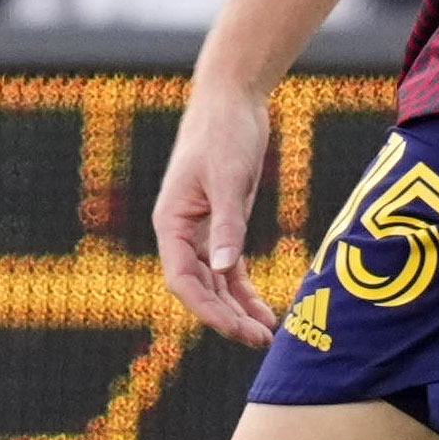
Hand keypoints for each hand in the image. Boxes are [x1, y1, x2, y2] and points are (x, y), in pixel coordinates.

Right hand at [152, 77, 277, 346]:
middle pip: (200, 287)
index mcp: (171, 222)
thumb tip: (225, 269)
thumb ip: (228, 225)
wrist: (232, 98)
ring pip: (216, 282)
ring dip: (238, 308)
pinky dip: (245, 289)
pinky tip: (265, 310)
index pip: (183, 279)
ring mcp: (202, 229)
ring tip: (267, 334)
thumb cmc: (223, 132)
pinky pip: (230, 267)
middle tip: (261, 341)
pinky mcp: (223, 223)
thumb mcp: (229, 179)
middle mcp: (182, 232)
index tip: (237, 329)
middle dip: (227, 316)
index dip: (208, 309)